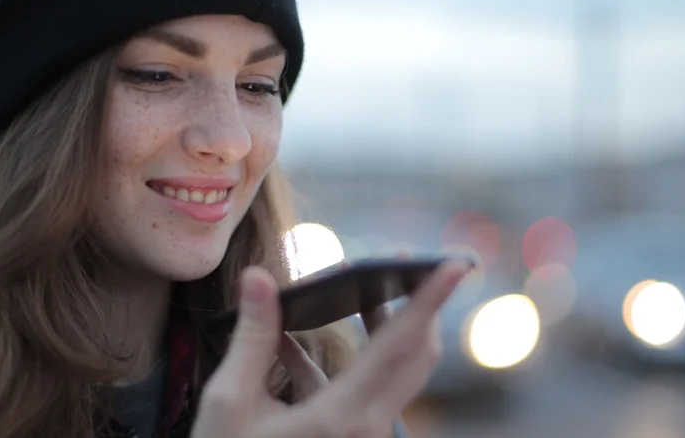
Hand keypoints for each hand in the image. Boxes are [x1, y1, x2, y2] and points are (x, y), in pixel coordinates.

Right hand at [191, 260, 470, 437]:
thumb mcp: (229, 401)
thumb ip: (252, 336)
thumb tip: (259, 277)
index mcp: (342, 417)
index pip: (399, 344)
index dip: (429, 300)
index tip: (455, 264)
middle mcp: (367, 428)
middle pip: (414, 355)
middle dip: (418, 305)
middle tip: (409, 262)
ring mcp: (364, 437)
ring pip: (396, 371)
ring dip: (384, 328)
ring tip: (364, 287)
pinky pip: (363, 391)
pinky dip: (342, 362)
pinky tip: (293, 342)